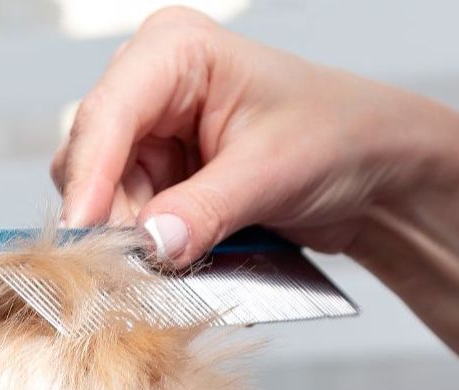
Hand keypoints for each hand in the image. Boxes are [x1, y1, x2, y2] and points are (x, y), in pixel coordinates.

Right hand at [51, 6, 458, 262]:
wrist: (376, 171)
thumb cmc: (339, 138)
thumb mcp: (273, 173)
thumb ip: (205, 210)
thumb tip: (149, 244)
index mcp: (174, 50)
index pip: (106, 114)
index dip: (89, 178)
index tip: (82, 235)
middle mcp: (148, 85)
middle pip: (91, 160)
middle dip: (112, 218)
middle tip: (139, 271)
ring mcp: (148, 134)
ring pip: (102, 200)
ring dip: (133, 241)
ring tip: (182, 265)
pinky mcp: (155, 177)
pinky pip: (126, 222)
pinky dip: (149, 249)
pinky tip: (184, 261)